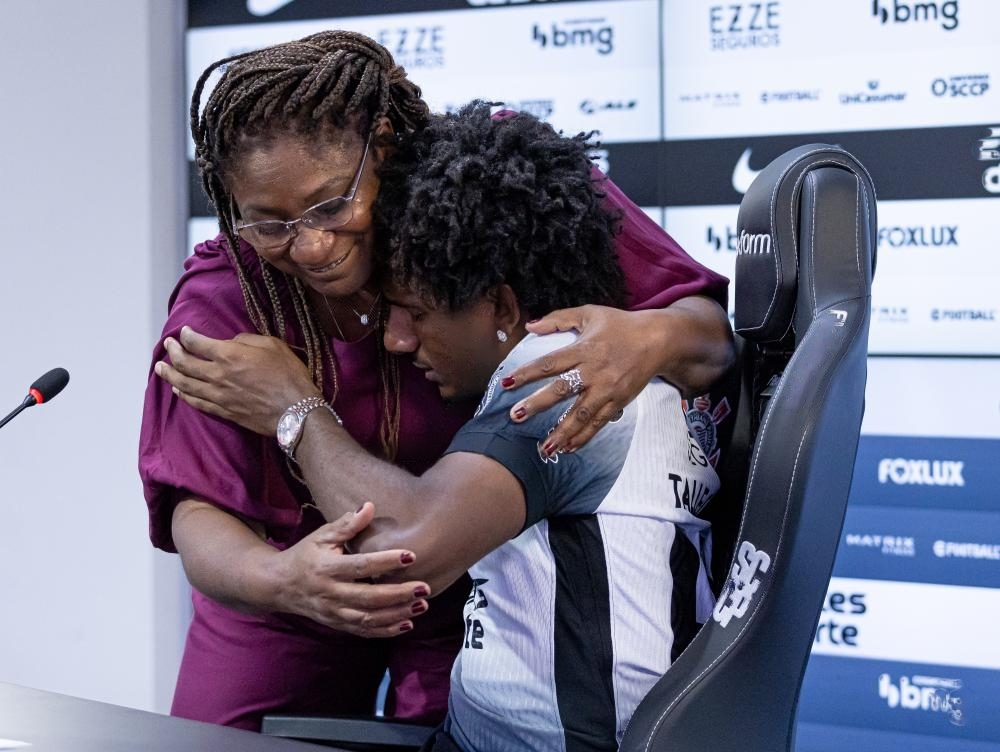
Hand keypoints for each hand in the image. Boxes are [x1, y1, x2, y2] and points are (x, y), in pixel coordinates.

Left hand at [155, 326, 317, 435]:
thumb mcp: (272, 345)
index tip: (183, 331)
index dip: (187, 335)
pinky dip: (183, 394)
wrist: (295, 410)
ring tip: (160, 367)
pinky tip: (177, 390)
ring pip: (184, 384)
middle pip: (184, 363)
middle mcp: (217, 375)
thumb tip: (232, 341)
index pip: (197, 343)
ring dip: (169, 374)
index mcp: (229, 355)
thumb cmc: (288, 375)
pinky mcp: (222, 411)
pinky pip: (196, 402)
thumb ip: (247, 339)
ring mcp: (218, 395)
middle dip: (173, 351)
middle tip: (167, 345)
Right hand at [273, 503, 431, 637]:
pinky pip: (363, 631)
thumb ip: (346, 524)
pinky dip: (385, 631)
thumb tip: (369, 506)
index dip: (385, 561)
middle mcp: (330, 593)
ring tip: (421, 605)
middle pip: (368, 597)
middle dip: (398, 594)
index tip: (410, 556)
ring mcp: (333, 612)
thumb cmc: (305, 555)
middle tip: (424, 587)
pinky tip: (406, 624)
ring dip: (396, 614)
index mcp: (327, 568)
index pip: (360, 566)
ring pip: (368, 618)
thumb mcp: (321, 536)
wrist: (278, 586)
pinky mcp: (337, 625)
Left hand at [502, 305, 659, 453]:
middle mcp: (593, 371)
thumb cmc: (620, 324)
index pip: (549, 363)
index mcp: (583, 349)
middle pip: (562, 391)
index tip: (505, 383)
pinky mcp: (619, 402)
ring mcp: (607, 389)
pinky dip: (583, 437)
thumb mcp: (589, 314)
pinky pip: (598, 423)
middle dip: (537, 405)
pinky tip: (568, 448)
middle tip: (516, 416)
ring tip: (544, 447)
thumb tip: (529, 325)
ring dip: (562, 432)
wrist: (659, 340)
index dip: (526, 374)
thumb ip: (558, 319)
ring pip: (581, 414)